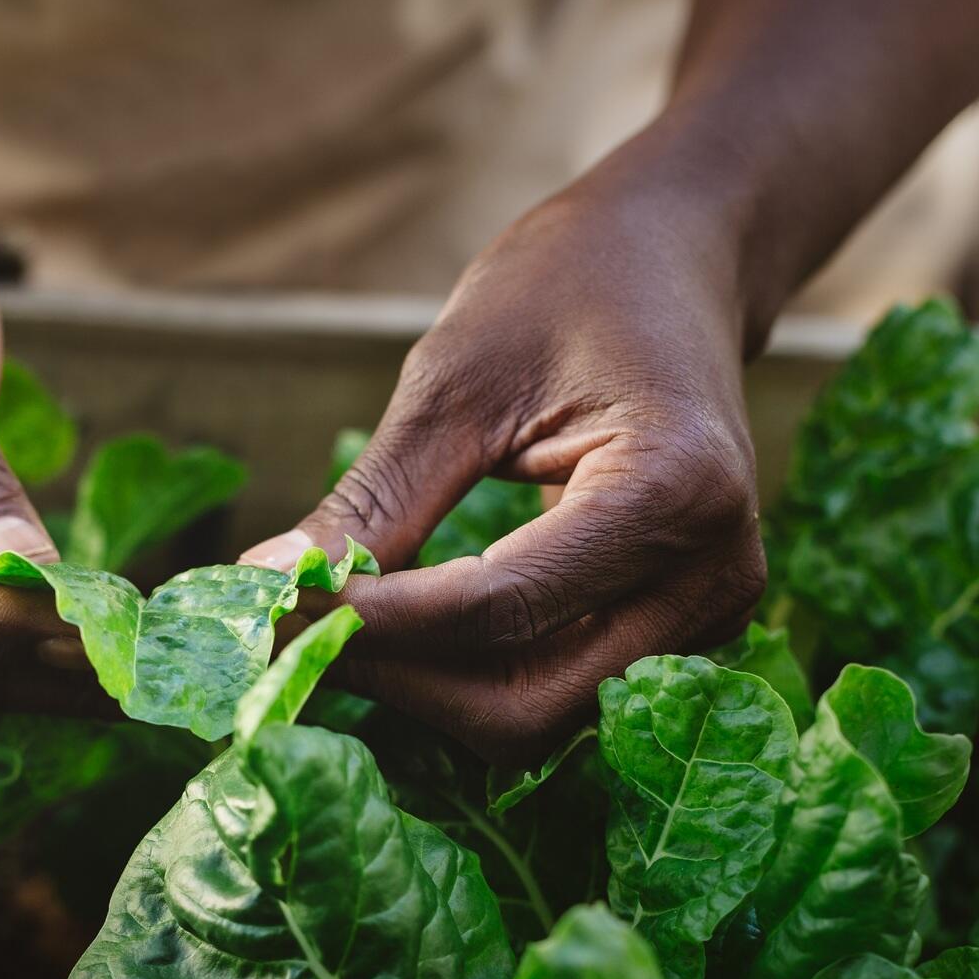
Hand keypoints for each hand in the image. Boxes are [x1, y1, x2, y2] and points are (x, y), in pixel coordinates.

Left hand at [243, 153, 768, 762]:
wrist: (672, 262)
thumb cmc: (566, 289)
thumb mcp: (455, 380)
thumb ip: (374, 502)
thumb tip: (265, 586)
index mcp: (676, 493)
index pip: (497, 609)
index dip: (371, 625)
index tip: (266, 611)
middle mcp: (713, 576)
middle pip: (524, 701)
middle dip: (396, 678)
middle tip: (288, 634)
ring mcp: (706, 616)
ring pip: (537, 717)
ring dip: (424, 689)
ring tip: (334, 627)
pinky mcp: (679, 631)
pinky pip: (556, 691)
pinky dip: (465, 675)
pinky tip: (399, 628)